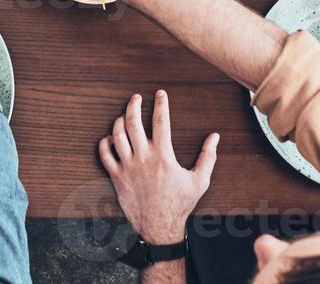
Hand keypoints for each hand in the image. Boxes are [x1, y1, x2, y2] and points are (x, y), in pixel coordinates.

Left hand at [100, 91, 216, 243]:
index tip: (160, 94)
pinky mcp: (116, 177)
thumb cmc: (180, 204)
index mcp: (163, 156)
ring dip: (119, 121)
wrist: (160, 227)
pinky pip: (104, 155)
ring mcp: (127, 167)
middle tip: (136, 98)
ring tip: (123, 115)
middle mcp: (143, 158)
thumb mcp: (199, 181)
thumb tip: (215, 137)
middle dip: (134, 105)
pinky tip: (110, 137)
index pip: (160, 120)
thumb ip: (208, 157)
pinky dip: (105, 142)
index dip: (160, 103)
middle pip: (133, 122)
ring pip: (117, 135)